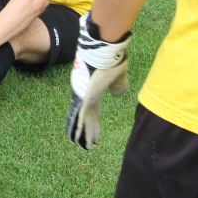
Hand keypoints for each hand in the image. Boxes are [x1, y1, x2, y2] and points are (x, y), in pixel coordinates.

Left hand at [65, 13, 130, 149]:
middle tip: (87, 144)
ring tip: (83, 145)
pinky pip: (81, 116)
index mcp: (93, 90)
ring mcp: (83, 96)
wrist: (106, 52)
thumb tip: (117, 93)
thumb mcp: (118, 76)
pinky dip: (81, 129)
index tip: (95, 131)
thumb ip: (118, 85)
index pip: (93, 109)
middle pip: (87, 116)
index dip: (94, 121)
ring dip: (84, 133)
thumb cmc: (112, 60)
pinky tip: (79, 139)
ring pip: (83, 119)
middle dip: (88, 130)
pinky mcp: (84, 97)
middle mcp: (85, 94)